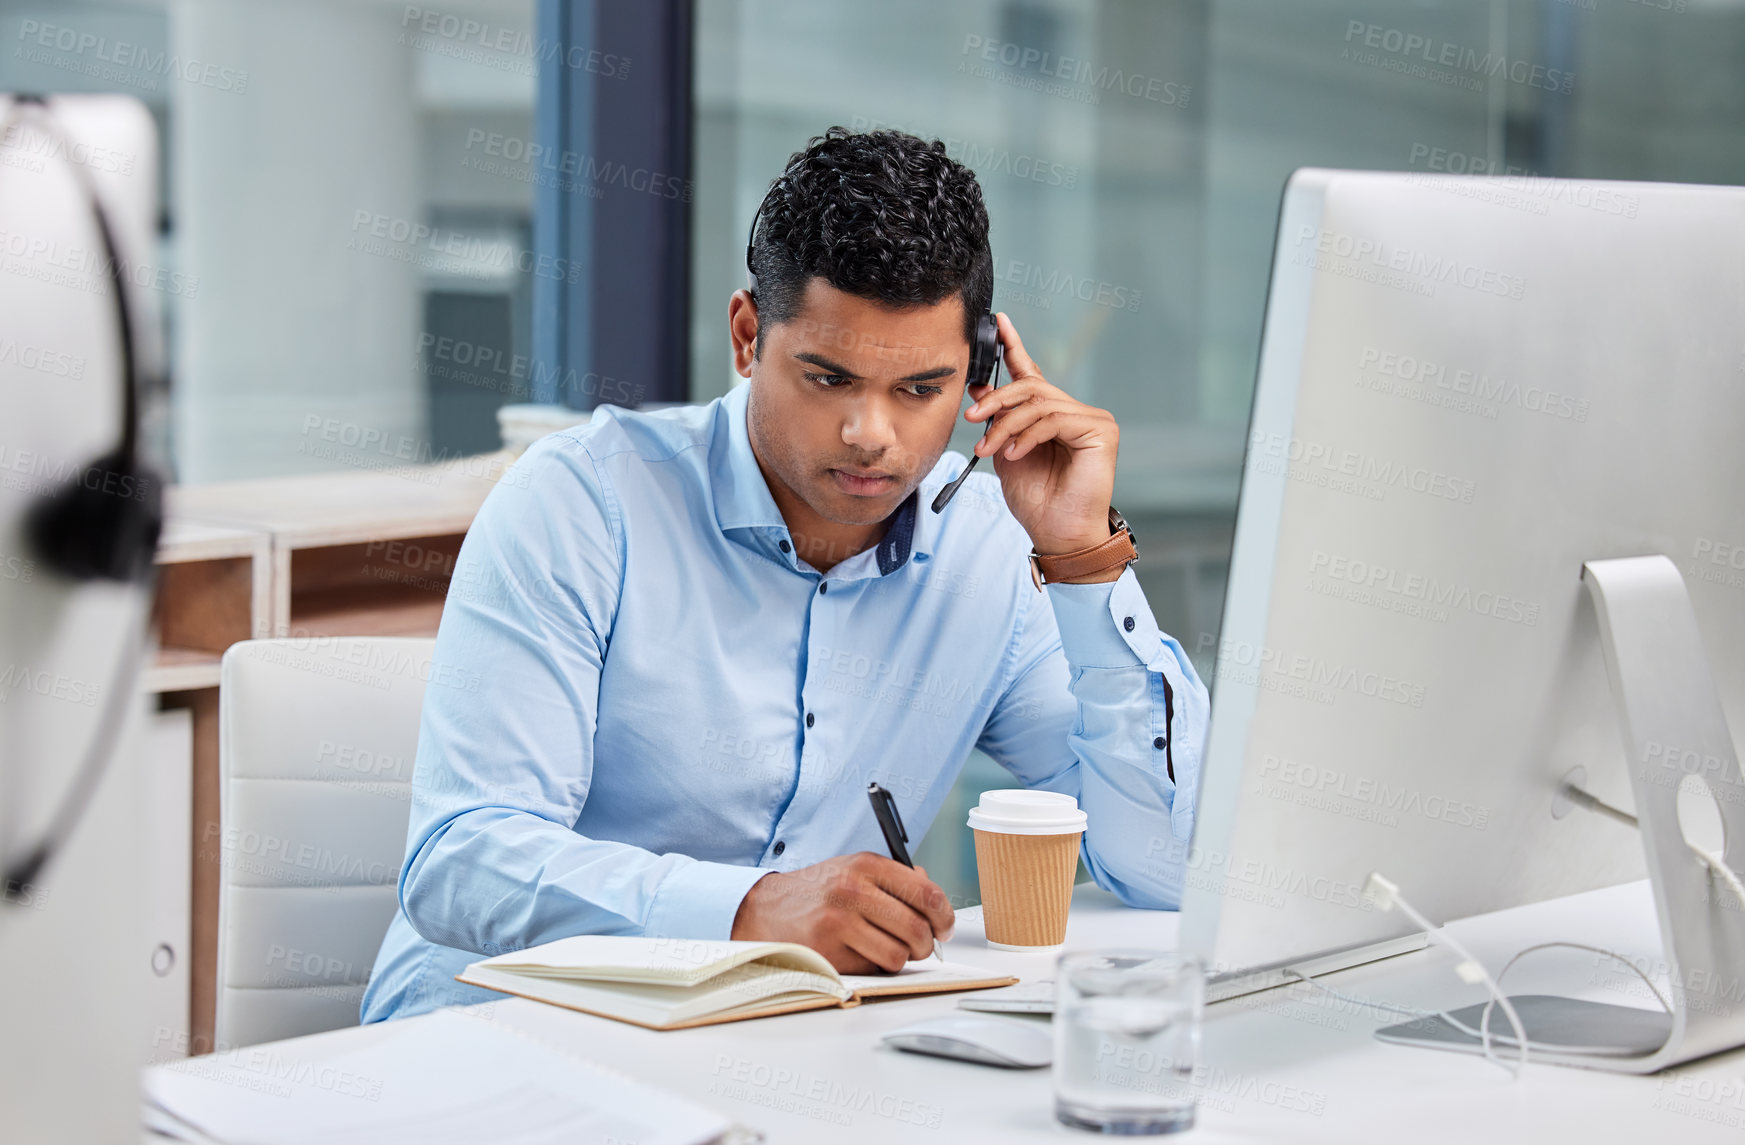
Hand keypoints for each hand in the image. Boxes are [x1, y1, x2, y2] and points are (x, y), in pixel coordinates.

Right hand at [730, 853, 954, 973]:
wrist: (765, 908)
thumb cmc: (819, 890)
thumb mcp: (855, 869)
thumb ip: (897, 879)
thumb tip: (935, 899)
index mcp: (866, 865)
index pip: (926, 892)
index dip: (945, 916)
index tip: (945, 927)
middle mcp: (852, 891)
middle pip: (917, 929)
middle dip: (926, 944)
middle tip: (921, 945)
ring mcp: (838, 923)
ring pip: (898, 955)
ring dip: (900, 958)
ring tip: (888, 949)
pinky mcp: (828, 953)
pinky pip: (873, 969)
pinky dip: (874, 966)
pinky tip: (861, 953)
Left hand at [964, 313, 1117, 555]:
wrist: (1057, 533)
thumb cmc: (1037, 500)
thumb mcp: (1005, 452)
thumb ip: (997, 421)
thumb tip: (979, 390)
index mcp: (1050, 416)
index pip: (1031, 373)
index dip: (1014, 345)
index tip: (998, 321)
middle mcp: (1073, 412)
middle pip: (1030, 387)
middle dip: (996, 400)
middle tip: (972, 418)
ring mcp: (1091, 419)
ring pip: (1039, 403)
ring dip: (1006, 425)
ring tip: (990, 449)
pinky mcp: (1101, 431)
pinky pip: (1055, 419)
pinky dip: (1028, 435)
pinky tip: (1015, 453)